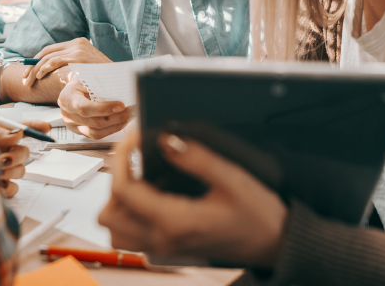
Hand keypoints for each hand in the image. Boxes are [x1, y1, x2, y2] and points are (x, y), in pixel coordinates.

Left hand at [0, 120, 50, 197]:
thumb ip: (0, 134)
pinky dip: (5, 187)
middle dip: (17, 156)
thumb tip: (19, 133)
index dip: (37, 127)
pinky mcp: (0, 187)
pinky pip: (13, 189)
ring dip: (9, 171)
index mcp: (1, 136)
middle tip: (3, 159)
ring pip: (21, 171)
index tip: (46, 127)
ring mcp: (3, 170)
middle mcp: (4, 152)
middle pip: (25, 153)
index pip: (24, 128)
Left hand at [22, 37, 112, 86]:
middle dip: (32, 65)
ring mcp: (77, 48)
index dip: (37, 61)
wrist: (118, 79)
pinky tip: (39, 76)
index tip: (30, 72)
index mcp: (79, 43)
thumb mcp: (87, 67)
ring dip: (35, 70)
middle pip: (47, 52)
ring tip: (28, 81)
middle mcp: (77, 42)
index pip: (52, 49)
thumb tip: (54, 71)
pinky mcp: (77, 56)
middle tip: (25, 78)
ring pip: (48, 57)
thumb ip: (73, 64)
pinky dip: (44, 68)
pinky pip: (54, 61)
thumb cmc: (103, 77)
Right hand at [58, 77, 132, 138]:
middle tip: (132, 110)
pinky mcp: (79, 131)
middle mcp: (67, 114)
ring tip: (129, 116)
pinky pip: (96, 135)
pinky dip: (111, 129)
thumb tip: (123, 89)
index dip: (104, 109)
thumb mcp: (89, 77)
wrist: (75, 87)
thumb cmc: (83, 80)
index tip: (121, 105)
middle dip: (116, 117)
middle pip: (93, 122)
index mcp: (67, 97)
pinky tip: (122, 122)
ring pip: (96, 132)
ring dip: (116, 126)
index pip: (84, 107)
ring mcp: (72, 125)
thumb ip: (101, 84)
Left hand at [98, 129, 286, 266]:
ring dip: (119, 202)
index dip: (121, 157)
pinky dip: (130, 215)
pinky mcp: (170, 247)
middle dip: (116, 180)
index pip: (125, 190)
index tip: (135, 137)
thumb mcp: (231, 178)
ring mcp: (164, 247)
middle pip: (110, 214)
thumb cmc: (258, 214)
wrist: (274, 243)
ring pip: (116, 230)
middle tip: (135, 157)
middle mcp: (163, 238)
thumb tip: (165, 139)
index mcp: (175, 221)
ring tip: (140, 177)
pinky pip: (132, 236)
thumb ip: (195, 158)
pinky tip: (152, 195)